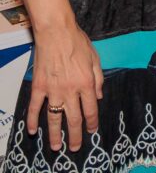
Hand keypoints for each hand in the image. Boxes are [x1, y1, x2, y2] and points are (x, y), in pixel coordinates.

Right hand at [27, 23, 102, 150]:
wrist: (56, 32)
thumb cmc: (77, 42)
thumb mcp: (95, 58)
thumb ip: (98, 78)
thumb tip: (99, 96)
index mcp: (86, 82)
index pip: (91, 108)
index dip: (92, 122)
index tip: (92, 131)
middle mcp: (70, 89)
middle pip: (73, 118)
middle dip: (75, 135)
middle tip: (75, 147)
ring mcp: (53, 90)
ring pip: (54, 118)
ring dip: (55, 134)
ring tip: (56, 146)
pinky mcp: (39, 87)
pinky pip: (35, 108)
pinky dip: (33, 120)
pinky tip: (33, 130)